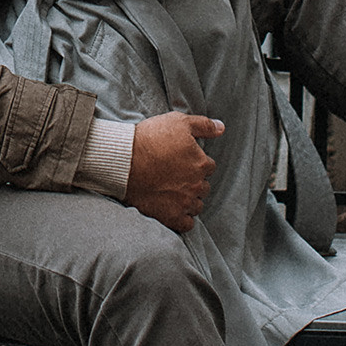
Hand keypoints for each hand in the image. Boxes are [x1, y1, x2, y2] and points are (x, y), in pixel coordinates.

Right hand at [127, 114, 220, 233]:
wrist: (124, 160)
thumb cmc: (150, 139)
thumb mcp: (178, 121)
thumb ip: (203, 125)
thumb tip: (221, 128)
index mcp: (201, 163)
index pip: (208, 166)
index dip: (195, 162)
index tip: (181, 161)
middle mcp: (197, 185)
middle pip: (203, 186)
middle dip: (193, 181)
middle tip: (175, 175)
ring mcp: (185, 202)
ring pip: (197, 205)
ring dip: (189, 200)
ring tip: (173, 192)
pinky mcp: (171, 216)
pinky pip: (187, 224)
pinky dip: (183, 218)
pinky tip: (173, 209)